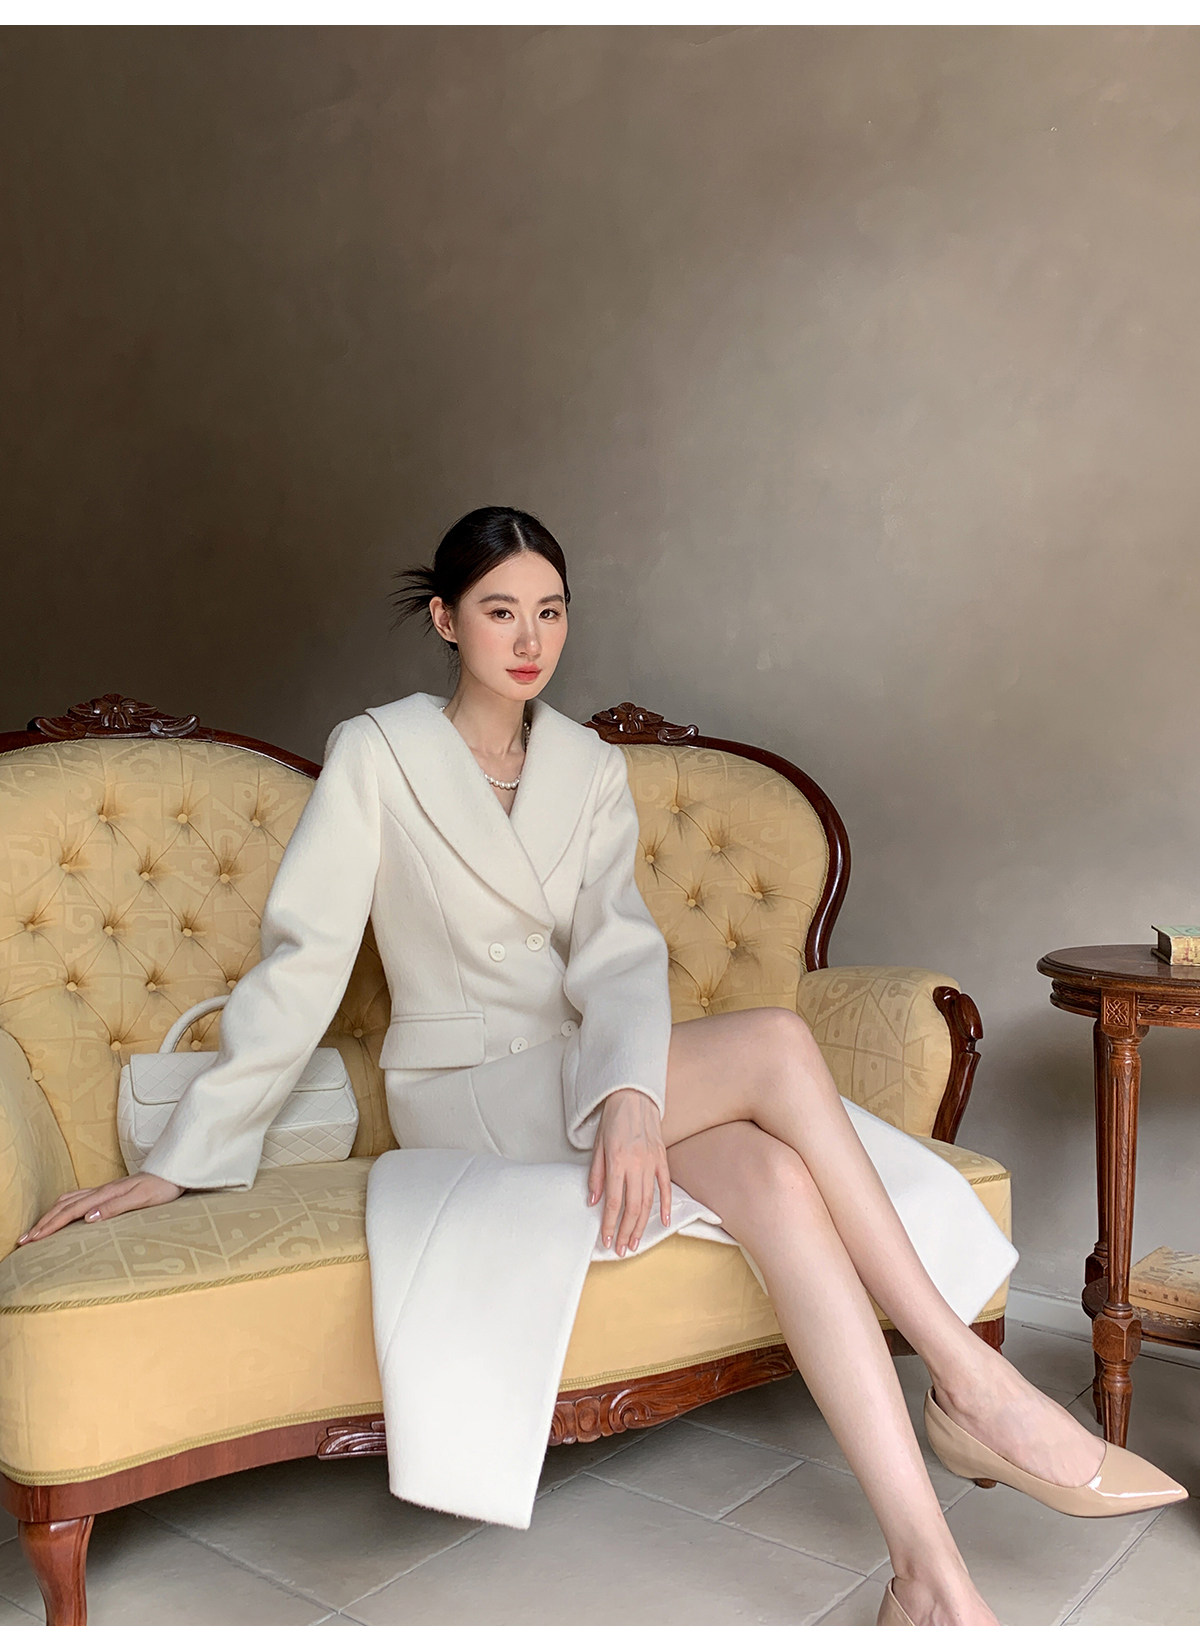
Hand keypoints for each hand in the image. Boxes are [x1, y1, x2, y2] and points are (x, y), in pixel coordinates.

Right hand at [17, 1173, 184, 1244]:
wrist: (175, 1172)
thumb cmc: (161, 1188)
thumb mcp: (141, 1200)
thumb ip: (115, 1208)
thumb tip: (87, 1218)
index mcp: (105, 1194)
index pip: (70, 1212)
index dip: (49, 1226)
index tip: (32, 1239)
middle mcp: (101, 1190)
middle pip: (63, 1206)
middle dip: (42, 1223)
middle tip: (24, 1239)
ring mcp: (104, 1190)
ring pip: (68, 1200)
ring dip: (49, 1215)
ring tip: (36, 1229)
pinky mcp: (109, 1191)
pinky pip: (78, 1198)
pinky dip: (63, 1207)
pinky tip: (62, 1212)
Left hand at [587, 1088, 671, 1256]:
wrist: (633, 1096)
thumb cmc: (613, 1120)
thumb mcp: (597, 1146)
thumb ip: (595, 1175)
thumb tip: (593, 1201)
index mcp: (617, 1161)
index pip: (612, 1201)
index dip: (608, 1224)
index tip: (605, 1239)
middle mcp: (636, 1164)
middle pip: (632, 1206)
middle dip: (625, 1231)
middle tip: (621, 1249)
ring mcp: (652, 1162)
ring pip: (648, 1201)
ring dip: (641, 1224)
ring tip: (635, 1241)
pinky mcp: (662, 1158)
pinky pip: (665, 1186)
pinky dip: (665, 1205)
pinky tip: (663, 1221)